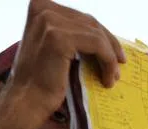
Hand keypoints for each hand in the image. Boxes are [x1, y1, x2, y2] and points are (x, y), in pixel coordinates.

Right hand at [6, 0, 125, 117]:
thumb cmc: (41, 79)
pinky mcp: (59, 37)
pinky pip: (97, 45)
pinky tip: (108, 79)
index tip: (114, 52)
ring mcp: (50, 21)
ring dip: (110, 56)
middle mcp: (43, 8)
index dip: (100, 34)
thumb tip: (102, 35)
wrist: (27, 100)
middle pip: (89, 22)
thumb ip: (70, 34)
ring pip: (96, 34)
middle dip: (109, 43)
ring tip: (114, 76)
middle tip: (120, 63)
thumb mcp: (53, 46)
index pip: (80, 17)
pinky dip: (108, 61)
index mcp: (40, 6)